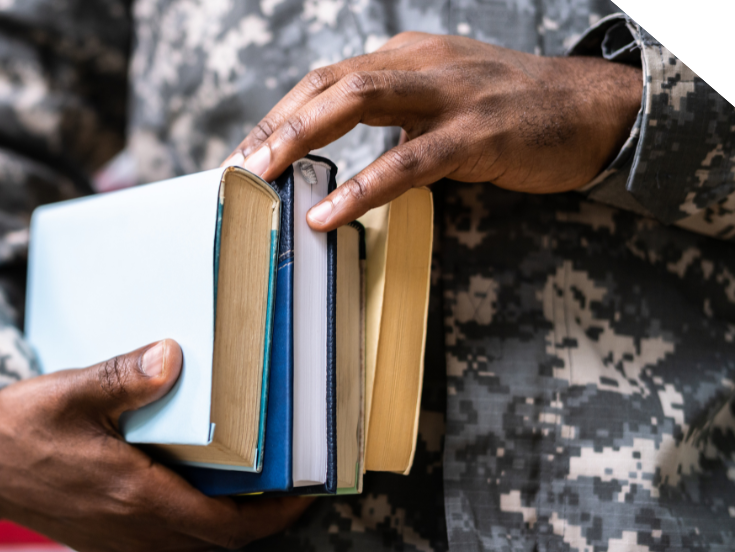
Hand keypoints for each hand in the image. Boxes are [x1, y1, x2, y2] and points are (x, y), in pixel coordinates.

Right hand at [0, 339, 312, 551]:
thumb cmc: (20, 427)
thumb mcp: (71, 392)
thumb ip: (125, 377)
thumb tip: (174, 354)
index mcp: (134, 498)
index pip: (229, 525)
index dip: (277, 513)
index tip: (310, 490)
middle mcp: (134, 533)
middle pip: (221, 536)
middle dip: (262, 512)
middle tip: (293, 474)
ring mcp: (121, 543)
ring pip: (195, 539)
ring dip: (229, 516)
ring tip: (256, 476)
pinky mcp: (108, 542)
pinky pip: (169, 538)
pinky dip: (196, 517)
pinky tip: (201, 483)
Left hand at [222, 32, 642, 230]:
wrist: (596, 108)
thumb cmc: (513, 111)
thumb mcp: (442, 99)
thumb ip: (393, 117)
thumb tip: (336, 155)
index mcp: (406, 56)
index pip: (325, 79)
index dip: (279, 116)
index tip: (245, 153)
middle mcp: (420, 63)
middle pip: (328, 84)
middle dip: (275, 127)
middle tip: (237, 169)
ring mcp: (449, 94)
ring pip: (358, 104)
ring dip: (301, 140)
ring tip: (263, 179)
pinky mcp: (478, 132)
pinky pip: (409, 161)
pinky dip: (362, 188)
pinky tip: (329, 213)